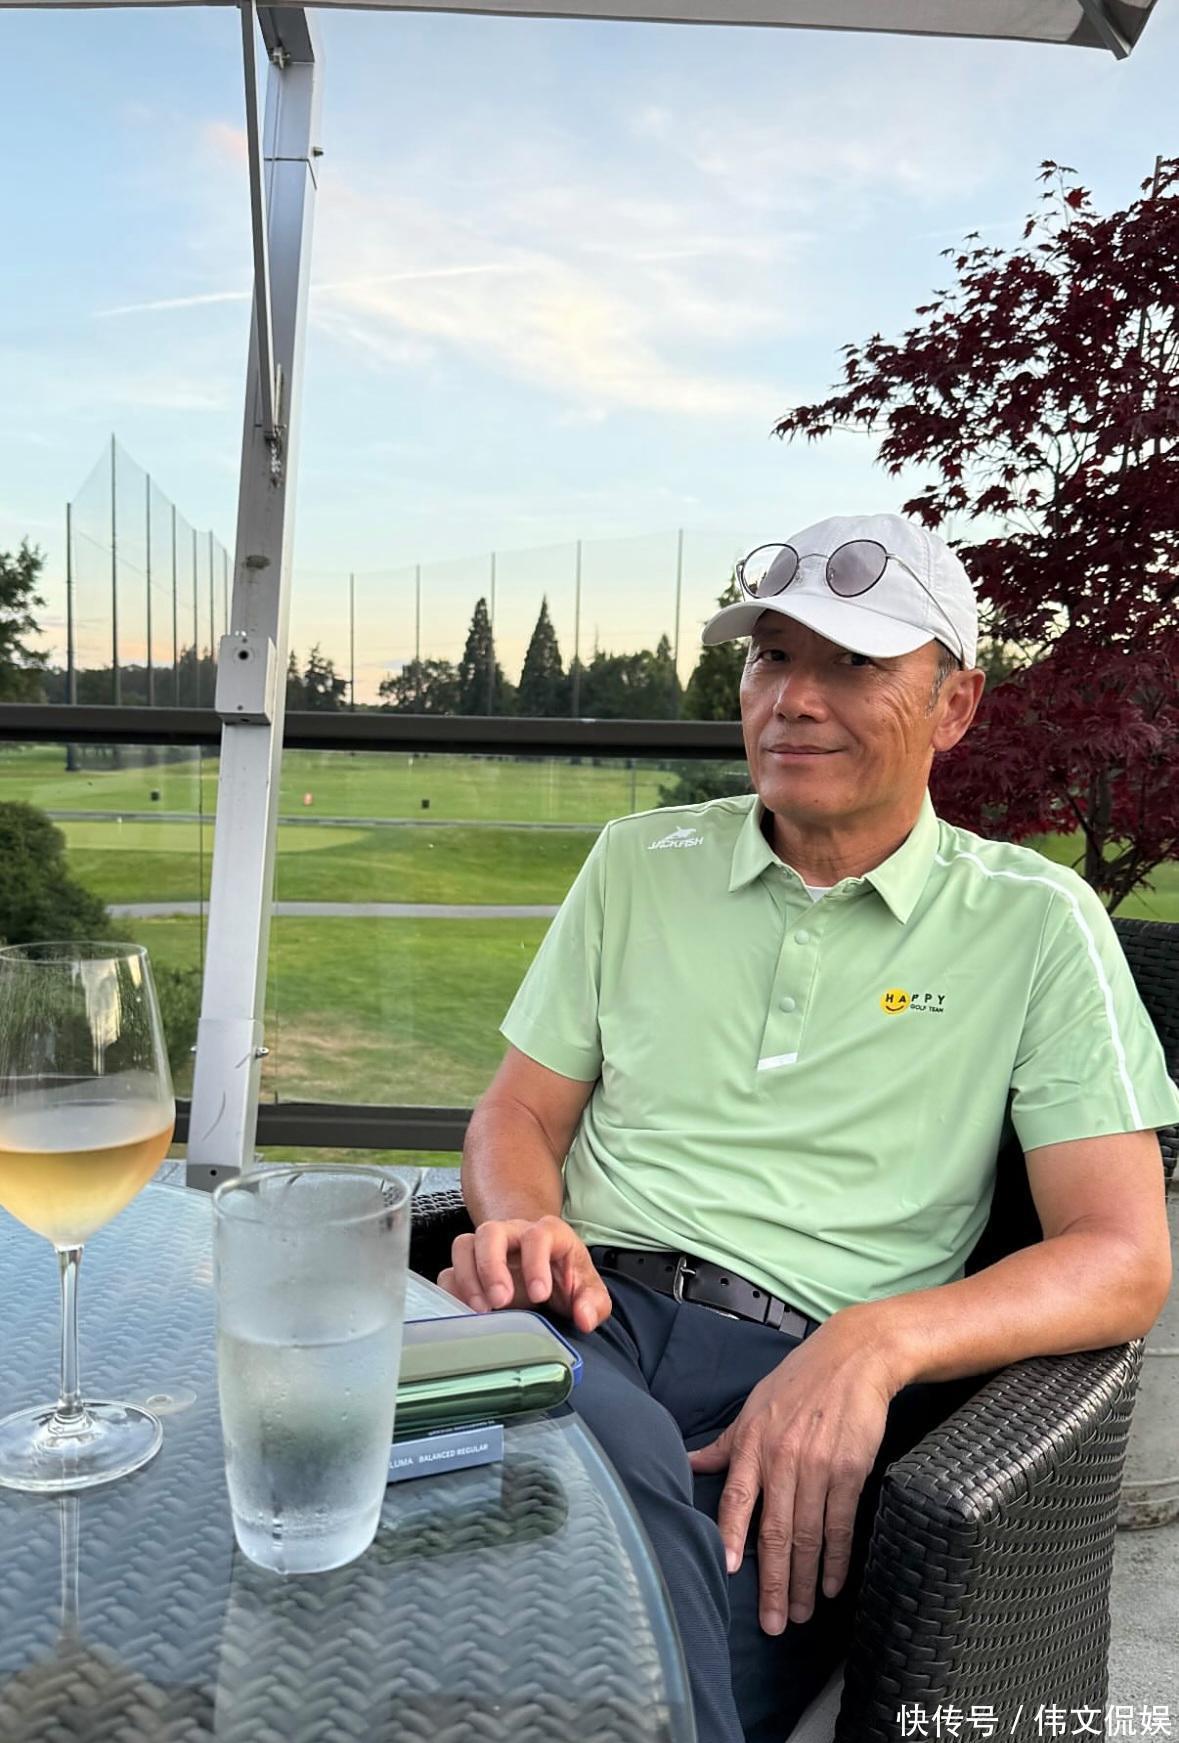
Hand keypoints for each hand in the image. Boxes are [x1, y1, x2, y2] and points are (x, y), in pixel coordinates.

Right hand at [437, 1215, 612, 1333]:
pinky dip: (453, 1291)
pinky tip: (465, 1312)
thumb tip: (585, 1317)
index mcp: (547, 1234)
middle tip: (500, 1301)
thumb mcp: (588, 1288)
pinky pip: (449, 1271)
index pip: (537, 1236)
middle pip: (491, 1233)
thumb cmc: (565, 1274)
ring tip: (481, 1310)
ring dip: (468, 1278)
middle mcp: (513, 1234)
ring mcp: (486, 1248)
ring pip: (465, 1246)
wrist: (544, 1264)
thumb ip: (593, 1302)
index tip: (540, 1295)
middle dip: (492, 1267)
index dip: (536, 1263)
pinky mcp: (469, 1267)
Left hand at [686, 1309, 899, 1636]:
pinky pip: (841, 1523)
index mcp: (753, 1443)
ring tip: (802, 1614)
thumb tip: (688, 1465)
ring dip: (806, 1580)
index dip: (732, 1536)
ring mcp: (817, 1467)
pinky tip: (834, 1584)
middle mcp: (782, 1459)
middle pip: (775, 1531)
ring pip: (808, 1535)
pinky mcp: (849, 1471)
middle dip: (775, 1582)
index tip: (728, 1571)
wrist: (854, 1357)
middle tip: (774, 1624)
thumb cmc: (799, 1381)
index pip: (737, 1499)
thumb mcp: (754, 1406)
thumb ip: (725, 1445)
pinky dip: (837, 1558)